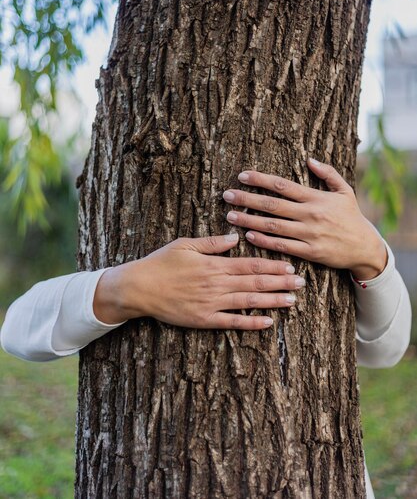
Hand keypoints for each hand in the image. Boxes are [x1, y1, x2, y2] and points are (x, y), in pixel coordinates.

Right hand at [93, 234, 304, 328]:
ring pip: (248, 302)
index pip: (250, 265)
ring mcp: (211, 304)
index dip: (272, 266)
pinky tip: (268, 322)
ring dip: (272, 301)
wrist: (139, 288)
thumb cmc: (160, 263)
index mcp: (214, 265)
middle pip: (255, 283)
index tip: (290, 266)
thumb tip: (235, 237)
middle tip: (301, 283)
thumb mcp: (185, 245)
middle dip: (280, 283)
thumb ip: (212, 243)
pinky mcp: (204, 320)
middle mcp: (217, 284)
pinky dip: (251, 322)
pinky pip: (232, 322)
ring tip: (293, 301)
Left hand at [223, 159, 386, 279]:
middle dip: (247, 199)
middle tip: (227, 195)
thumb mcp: (345, 191)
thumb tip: (309, 159)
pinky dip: (264, 241)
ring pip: (273, 226)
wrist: (366, 247)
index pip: (282, 185)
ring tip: (231, 216)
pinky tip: (248, 236)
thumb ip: (328, 174)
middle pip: (272, 205)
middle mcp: (310, 214)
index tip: (242, 176)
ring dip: (249, 221)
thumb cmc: (352, 218)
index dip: (260, 179)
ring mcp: (309, 234)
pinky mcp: (309, 252)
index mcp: (316, 197)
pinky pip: (282, 246)